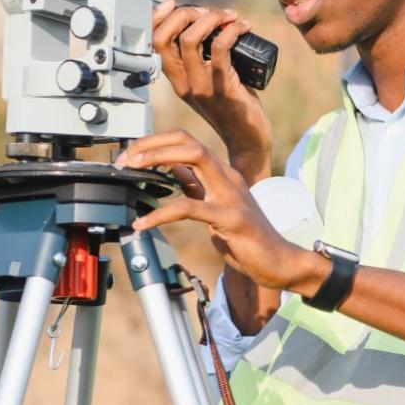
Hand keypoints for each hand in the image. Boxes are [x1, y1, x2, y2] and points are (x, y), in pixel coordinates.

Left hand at [117, 130, 325, 293]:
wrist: (278, 263)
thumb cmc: (248, 239)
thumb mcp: (216, 206)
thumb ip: (197, 187)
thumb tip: (173, 170)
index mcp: (223, 174)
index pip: (187, 142)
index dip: (157, 142)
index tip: (132, 155)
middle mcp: (228, 178)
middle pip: (188, 141)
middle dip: (152, 144)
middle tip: (126, 158)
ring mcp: (231, 195)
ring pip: (194, 157)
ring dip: (157, 159)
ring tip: (131, 171)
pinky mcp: (230, 218)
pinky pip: (189, 208)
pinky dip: (161, 214)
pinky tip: (143, 223)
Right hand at [151, 0, 273, 183]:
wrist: (248, 141)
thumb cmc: (235, 108)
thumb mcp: (210, 82)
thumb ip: (205, 59)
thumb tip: (213, 23)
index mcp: (177, 79)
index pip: (154, 43)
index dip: (159, 17)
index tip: (174, 4)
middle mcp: (183, 82)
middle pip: (166, 37)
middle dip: (186, 13)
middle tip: (210, 13)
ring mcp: (201, 86)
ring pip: (190, 39)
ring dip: (211, 18)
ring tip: (229, 16)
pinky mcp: (223, 88)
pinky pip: (221, 49)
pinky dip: (231, 31)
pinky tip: (242, 27)